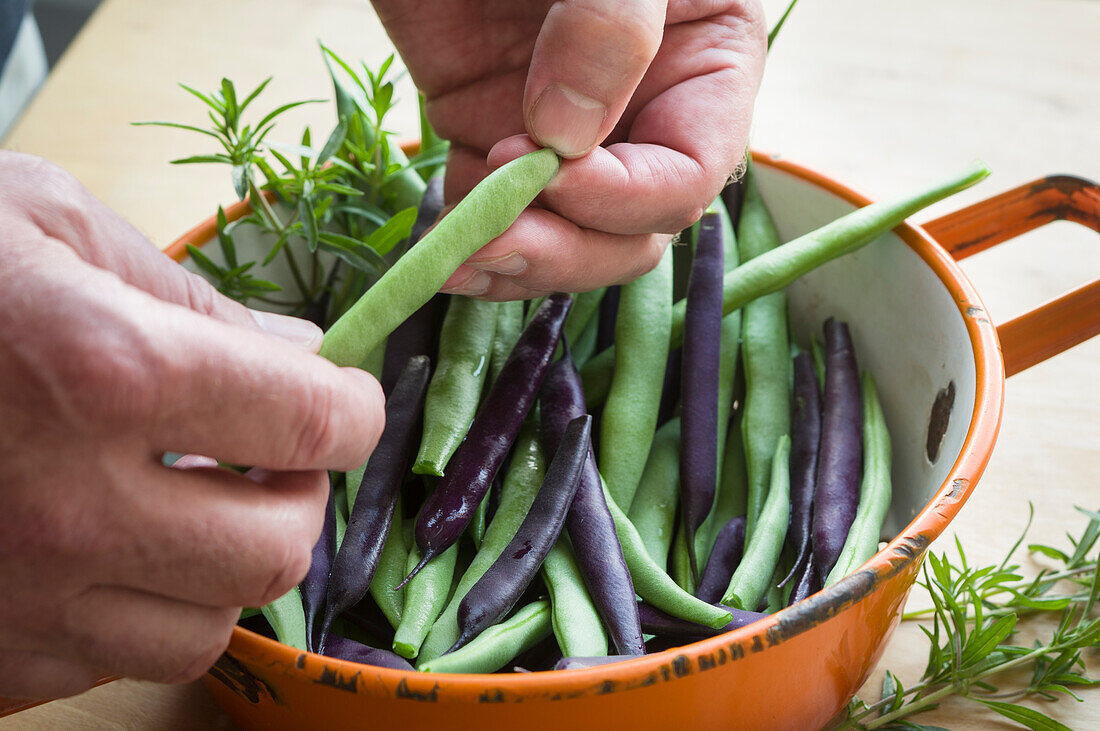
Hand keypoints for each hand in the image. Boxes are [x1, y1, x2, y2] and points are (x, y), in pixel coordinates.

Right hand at [0, 153, 384, 699]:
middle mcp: (70, 509)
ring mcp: (13, 601)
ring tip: (183, 504)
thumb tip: (297, 350)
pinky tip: (94, 546)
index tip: (341, 399)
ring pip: (205, 628)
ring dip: (221, 565)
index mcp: (110, 374)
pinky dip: (130, 609)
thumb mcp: (45, 226)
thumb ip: (192, 296)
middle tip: (267, 453)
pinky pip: (106, 664)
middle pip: (277, 548)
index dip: (350, 408)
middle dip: (296, 494)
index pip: (314, 424)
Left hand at [373, 0, 765, 298]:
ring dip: (516, 261)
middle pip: (630, 230)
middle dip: (567, 248)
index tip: (555, 171)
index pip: (689, 173)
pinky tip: (442, 239)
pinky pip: (495, 213)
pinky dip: (469, 237)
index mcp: (702, 66)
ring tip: (460, 259)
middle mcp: (640, 113)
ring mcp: (565, 132)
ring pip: (566, 238)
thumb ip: (612, 22)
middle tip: (495, 240)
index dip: (626, 195)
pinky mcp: (491, 131)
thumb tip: (567, 136)